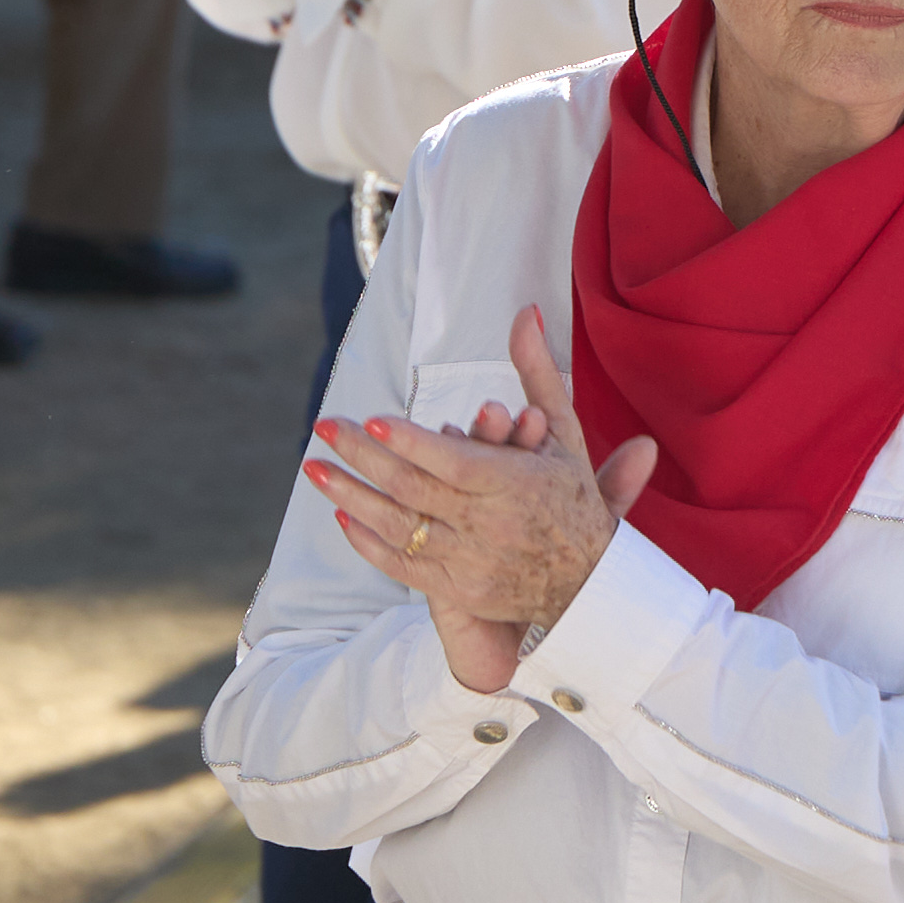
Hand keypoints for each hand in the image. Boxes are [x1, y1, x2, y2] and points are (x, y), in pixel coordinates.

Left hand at [302, 308, 657, 693]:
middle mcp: (491, 523)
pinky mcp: (459, 589)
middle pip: (415, 488)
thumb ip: (537, 373)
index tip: (372, 421)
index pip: (455, 461)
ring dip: (352, 497)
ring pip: (399, 526)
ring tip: (315, 469)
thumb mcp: (563, 432)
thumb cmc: (570, 497)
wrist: (588, 584)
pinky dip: (370, 541)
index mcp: (517, 482)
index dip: (412, 443)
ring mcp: (472, 560)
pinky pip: (403, 565)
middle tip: (324, 427)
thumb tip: (525, 313)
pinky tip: (343, 515)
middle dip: (363, 457)